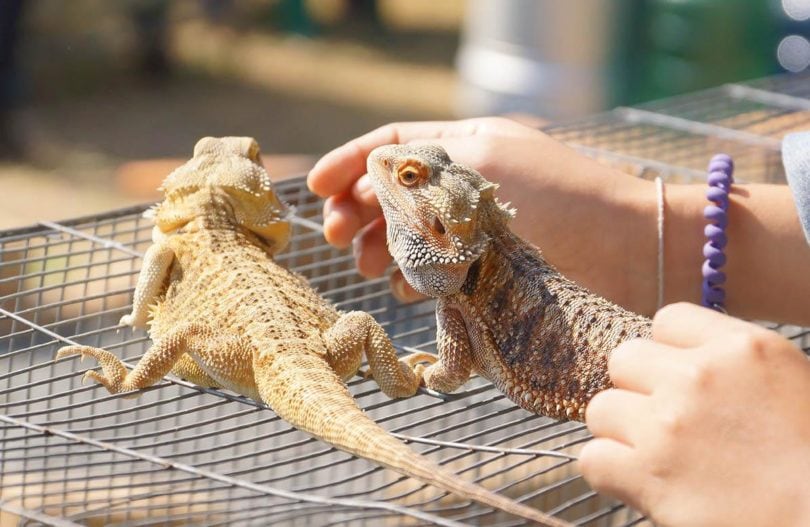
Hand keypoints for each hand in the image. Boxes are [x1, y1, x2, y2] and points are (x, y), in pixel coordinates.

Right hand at [308, 117, 656, 309]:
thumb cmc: (563, 199)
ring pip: (412, 232)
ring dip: (384, 246)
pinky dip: (417, 274)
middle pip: (396, 191)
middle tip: (340, 239)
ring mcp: (480, 227)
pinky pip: (439, 267)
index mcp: (468, 145)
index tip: (314, 188)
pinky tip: (408, 287)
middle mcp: (469, 183)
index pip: (393, 145)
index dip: (349, 163)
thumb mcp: (481, 168)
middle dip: (361, 210)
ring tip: (371, 266)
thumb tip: (367, 190)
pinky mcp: (492, 269)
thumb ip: (419, 175)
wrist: (633, 250)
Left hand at [580, 302, 809, 526]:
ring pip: (600, 409)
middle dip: (638, 388)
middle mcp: (698, 376)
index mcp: (742, 348)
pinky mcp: (647, 475)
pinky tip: (637, 483)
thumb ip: (732, 361)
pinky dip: (609, 473)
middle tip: (664, 420)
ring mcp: (667, 425)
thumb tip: (682, 355)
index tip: (681, 380)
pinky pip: (592, 459)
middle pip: (623, 359)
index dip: (668, 352)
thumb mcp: (790, 382)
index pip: (667, 321)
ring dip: (620, 432)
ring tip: (653, 455)